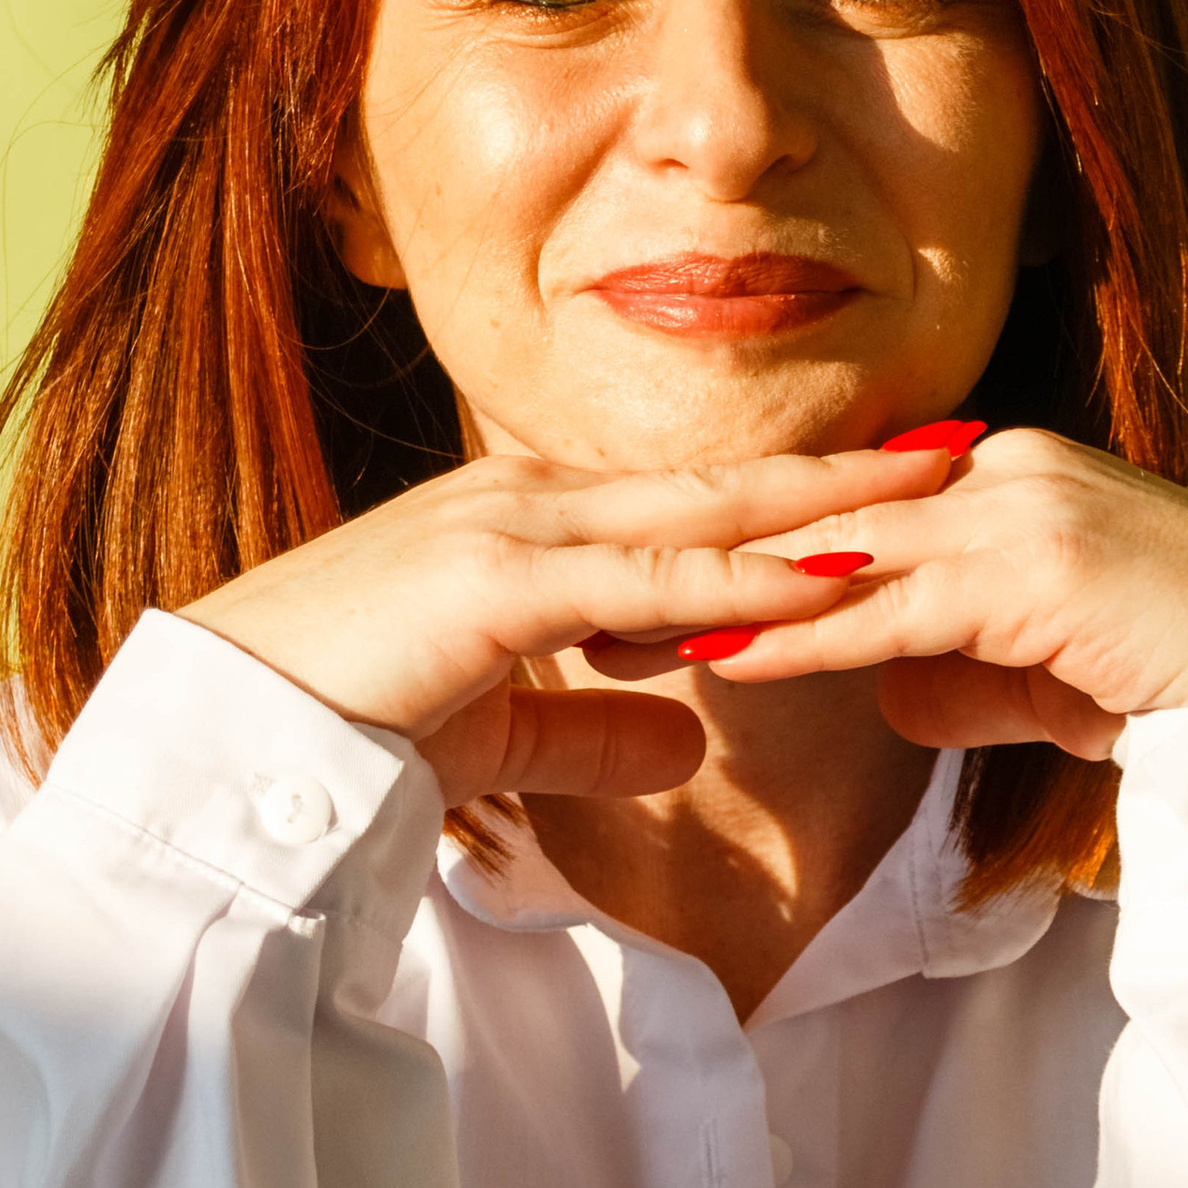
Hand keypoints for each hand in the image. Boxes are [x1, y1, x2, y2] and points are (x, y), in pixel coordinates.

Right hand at [182, 443, 949, 803]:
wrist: (228, 742)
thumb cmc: (346, 729)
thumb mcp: (500, 731)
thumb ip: (591, 730)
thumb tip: (684, 745)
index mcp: (530, 527)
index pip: (691, 500)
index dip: (799, 491)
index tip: (898, 484)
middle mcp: (530, 503)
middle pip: (720, 479)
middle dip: (844, 465)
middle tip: (959, 442)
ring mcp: (513, 532)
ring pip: (700, 513)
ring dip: (823, 502)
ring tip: (933, 488)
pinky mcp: (498, 584)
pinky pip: (651, 579)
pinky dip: (744, 578)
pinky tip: (826, 580)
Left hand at [588, 430, 1187, 754]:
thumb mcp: (1062, 675)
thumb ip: (977, 671)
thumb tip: (899, 696)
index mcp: (1004, 478)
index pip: (844, 512)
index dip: (740, 548)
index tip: (643, 581)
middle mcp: (1002, 469)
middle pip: (818, 515)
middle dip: (701, 556)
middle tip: (586, 594)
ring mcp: (1023, 507)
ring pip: (842, 553)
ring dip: (725, 593)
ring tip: (616, 629)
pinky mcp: (1039, 567)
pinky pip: (895, 606)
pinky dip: (806, 633)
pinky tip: (727, 656)